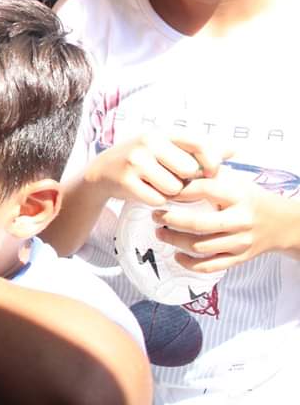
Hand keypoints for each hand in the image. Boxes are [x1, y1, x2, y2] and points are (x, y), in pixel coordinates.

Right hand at [84, 132, 228, 206]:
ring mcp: (135, 161)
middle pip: (189, 171)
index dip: (211, 161)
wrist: (102, 172)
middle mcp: (148, 142)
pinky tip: (145, 193)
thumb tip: (234, 150)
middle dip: (186, 181)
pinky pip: (157, 200)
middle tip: (173, 180)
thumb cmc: (142, 160)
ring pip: (174, 188)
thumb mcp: (167, 149)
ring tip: (157, 186)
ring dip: (170, 194)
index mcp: (162, 133)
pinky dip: (155, 201)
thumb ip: (199, 150)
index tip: (212, 173)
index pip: (198, 143)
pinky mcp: (126, 181)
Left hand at [154, 175, 294, 272]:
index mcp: (237, 196)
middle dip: (171, 220)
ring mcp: (240, 242)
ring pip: (200, 247)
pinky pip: (210, 266)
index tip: (163, 192)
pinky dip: (190, 264)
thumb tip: (175, 168)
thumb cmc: (247, 197)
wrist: (279, 222)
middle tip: (155, 215)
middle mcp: (240, 220)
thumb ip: (206, 172)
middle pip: (198, 224)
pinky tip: (177, 255)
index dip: (179, 191)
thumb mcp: (232, 178)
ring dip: (175, 240)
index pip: (204, 191)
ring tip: (160, 232)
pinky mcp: (239, 258)